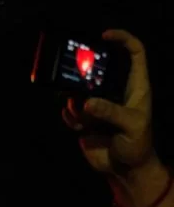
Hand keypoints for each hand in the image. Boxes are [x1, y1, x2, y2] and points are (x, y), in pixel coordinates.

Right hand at [61, 29, 167, 206]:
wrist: (124, 170)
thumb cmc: (137, 145)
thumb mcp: (131, 126)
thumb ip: (110, 112)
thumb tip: (85, 103)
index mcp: (136, 87)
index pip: (134, 53)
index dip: (122, 39)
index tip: (104, 36)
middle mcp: (116, 92)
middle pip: (98, 70)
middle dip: (84, 75)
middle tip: (76, 81)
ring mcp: (99, 104)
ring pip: (79, 91)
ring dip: (75, 103)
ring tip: (84, 119)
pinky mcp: (84, 119)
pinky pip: (69, 110)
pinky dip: (70, 118)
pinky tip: (79, 128)